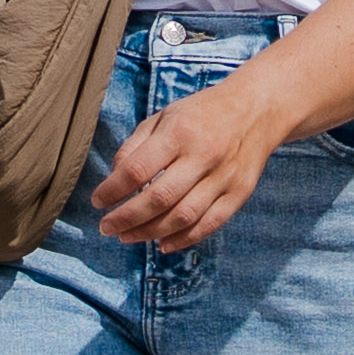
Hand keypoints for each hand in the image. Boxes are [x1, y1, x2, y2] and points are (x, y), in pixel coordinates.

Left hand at [84, 71, 300, 251]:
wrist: (256, 110)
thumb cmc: (202, 113)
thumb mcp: (164, 116)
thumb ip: (136, 145)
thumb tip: (114, 179)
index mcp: (179, 132)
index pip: (137, 169)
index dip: (112, 190)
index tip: (97, 201)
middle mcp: (202, 156)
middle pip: (158, 198)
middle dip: (126, 218)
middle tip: (106, 227)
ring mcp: (223, 177)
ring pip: (182, 217)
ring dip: (149, 232)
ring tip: (127, 236)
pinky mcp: (238, 193)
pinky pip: (209, 224)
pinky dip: (183, 240)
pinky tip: (162, 245)